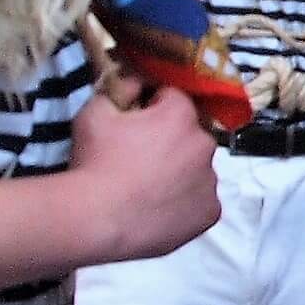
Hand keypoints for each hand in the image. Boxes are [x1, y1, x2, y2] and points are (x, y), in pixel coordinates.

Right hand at [71, 86, 219, 263]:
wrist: (96, 221)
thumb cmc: (94, 163)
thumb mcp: (94, 113)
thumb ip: (120, 89)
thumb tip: (136, 83)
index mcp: (180, 115)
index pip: (172, 98)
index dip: (150, 107)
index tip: (133, 124)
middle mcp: (204, 144)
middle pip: (189, 134)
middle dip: (169, 140)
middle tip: (138, 160)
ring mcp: (210, 182)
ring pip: (197, 169)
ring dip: (180, 172)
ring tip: (148, 189)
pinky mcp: (210, 213)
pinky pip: (201, 201)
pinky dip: (185, 203)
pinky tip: (160, 209)